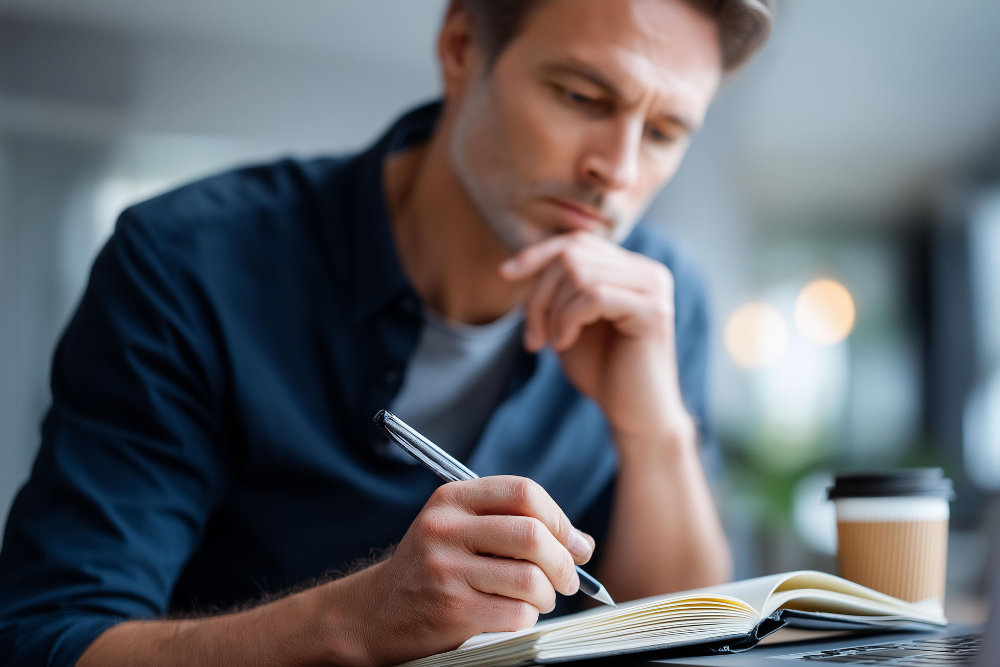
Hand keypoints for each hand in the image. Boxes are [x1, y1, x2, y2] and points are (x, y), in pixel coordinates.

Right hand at [336, 476, 594, 665]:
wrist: (376, 613)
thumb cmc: (432, 569)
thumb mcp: (459, 529)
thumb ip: (514, 525)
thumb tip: (582, 543)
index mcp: (451, 499)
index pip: (523, 492)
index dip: (559, 518)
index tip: (574, 542)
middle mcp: (445, 528)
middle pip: (532, 534)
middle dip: (563, 562)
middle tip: (568, 579)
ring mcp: (446, 569)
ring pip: (530, 578)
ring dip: (547, 595)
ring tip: (539, 599)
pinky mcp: (450, 609)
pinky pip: (516, 613)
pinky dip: (527, 619)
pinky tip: (512, 615)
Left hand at [500, 231, 693, 444]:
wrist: (634, 416)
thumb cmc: (601, 371)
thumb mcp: (569, 321)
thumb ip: (558, 290)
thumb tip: (523, 261)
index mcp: (630, 269)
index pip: (577, 242)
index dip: (538, 253)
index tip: (506, 274)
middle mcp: (647, 271)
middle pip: (573, 254)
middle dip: (540, 294)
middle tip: (533, 336)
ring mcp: (654, 288)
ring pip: (579, 272)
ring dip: (551, 311)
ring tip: (551, 343)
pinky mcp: (653, 311)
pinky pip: (593, 296)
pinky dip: (567, 320)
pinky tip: (564, 344)